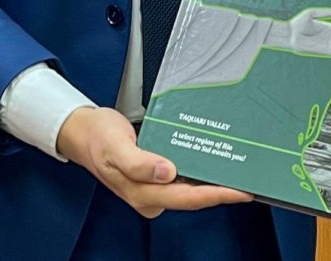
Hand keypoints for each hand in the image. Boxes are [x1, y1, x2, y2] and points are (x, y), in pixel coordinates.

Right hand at [54, 106, 253, 218]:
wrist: (82, 132)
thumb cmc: (97, 137)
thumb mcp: (115, 145)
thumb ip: (139, 162)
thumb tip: (166, 172)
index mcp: (141, 192)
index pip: (187, 198)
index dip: (216, 195)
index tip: (240, 191)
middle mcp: (149, 195)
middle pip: (193, 197)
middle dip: (221, 191)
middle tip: (249, 181)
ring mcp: (152, 189)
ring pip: (189, 189)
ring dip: (212, 182)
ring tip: (238, 173)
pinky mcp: (154, 179)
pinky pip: (182, 180)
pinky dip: (199, 173)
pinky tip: (212, 165)